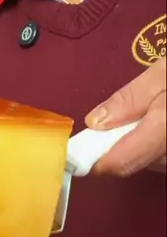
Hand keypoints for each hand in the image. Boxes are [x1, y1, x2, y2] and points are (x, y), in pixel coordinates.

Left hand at [85, 58, 165, 175]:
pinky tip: (165, 127)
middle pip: (135, 164)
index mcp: (166, 128)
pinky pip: (165, 161)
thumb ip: (130, 99)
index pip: (121, 162)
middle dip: (121, 145)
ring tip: (157, 115)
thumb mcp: (165, 72)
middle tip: (126, 118)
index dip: (95, 161)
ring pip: (153, 164)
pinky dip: (159, 147)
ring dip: (143, 146)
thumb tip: (94, 123)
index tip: (79, 154)